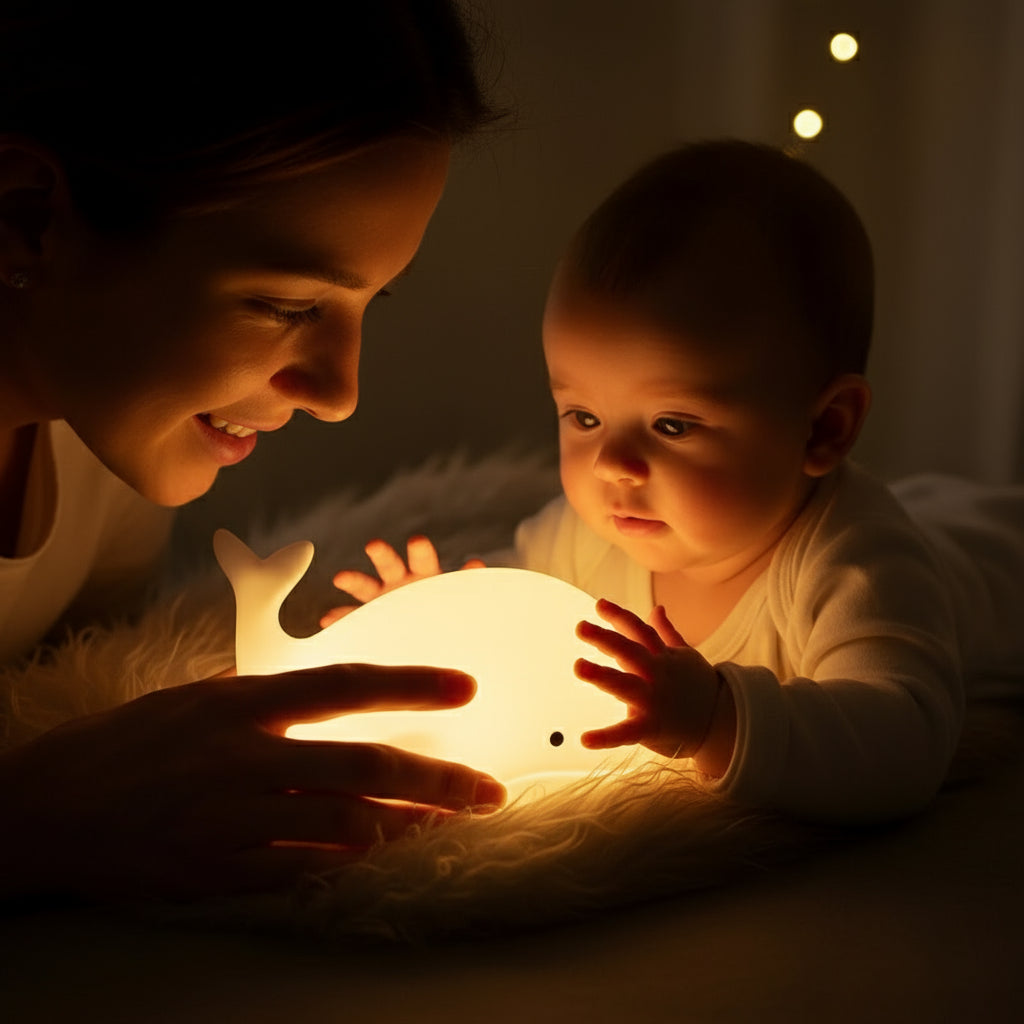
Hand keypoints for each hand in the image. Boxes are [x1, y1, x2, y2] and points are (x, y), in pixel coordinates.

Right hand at [0, 664, 505, 901]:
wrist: (44, 810)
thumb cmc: (120, 745)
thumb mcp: (190, 698)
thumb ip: (258, 698)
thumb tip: (316, 697)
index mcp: (241, 704)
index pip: (345, 686)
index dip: (411, 686)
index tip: (465, 686)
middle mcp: (247, 757)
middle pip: (363, 765)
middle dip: (437, 779)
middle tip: (489, 789)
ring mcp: (236, 817)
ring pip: (345, 822)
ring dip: (407, 826)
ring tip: (453, 824)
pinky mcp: (221, 869)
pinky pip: (303, 868)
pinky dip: (349, 863)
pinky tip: (384, 858)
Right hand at [321, 535, 484, 627]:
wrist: (440, 637)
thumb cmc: (453, 614)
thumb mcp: (464, 601)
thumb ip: (469, 585)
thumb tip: (476, 564)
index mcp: (426, 575)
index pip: (423, 559)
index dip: (420, 551)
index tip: (417, 542)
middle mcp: (402, 583)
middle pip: (390, 564)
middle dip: (383, 554)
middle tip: (374, 545)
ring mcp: (383, 600)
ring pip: (366, 586)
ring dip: (354, 581)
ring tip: (340, 577)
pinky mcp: (370, 620)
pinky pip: (352, 619)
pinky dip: (341, 619)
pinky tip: (328, 621)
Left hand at [575, 599, 724, 761]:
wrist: (721, 724)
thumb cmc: (698, 687)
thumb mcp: (684, 656)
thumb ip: (665, 632)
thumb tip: (657, 608)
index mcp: (663, 657)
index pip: (640, 631)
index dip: (620, 616)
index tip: (599, 605)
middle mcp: (657, 675)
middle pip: (629, 651)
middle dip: (605, 638)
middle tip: (581, 627)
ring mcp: (653, 700)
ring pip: (625, 685)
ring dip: (601, 675)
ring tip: (579, 666)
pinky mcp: (651, 728)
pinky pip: (626, 733)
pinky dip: (606, 737)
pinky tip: (584, 738)